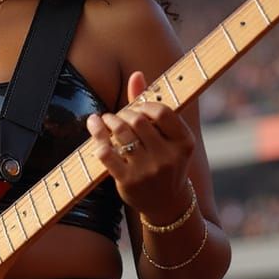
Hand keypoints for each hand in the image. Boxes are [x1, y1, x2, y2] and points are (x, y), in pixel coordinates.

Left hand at [85, 71, 195, 223]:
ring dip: (108, 122)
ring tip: (104, 120)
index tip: (135, 109)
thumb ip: (152, 106)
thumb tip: (136, 75)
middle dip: (123, 114)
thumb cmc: (167, 163)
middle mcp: (168, 157)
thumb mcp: (169, 138)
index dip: (144, 105)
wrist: (168, 204)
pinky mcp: (128, 182)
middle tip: (116, 115)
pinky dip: (98, 139)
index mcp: (184, 142)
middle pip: (138, 121)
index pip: (162, 112)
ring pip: (121, 135)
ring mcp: (148, 170)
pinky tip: (95, 131)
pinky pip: (107, 154)